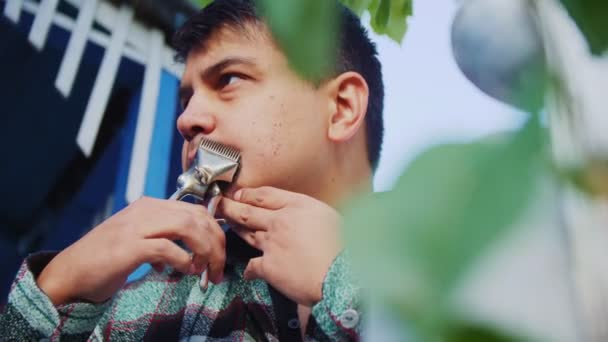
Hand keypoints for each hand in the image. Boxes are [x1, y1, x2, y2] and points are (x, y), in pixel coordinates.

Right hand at [37, 197, 225, 304]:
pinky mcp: (129, 246)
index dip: (214, 232)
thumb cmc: (106, 260)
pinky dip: (183, 261)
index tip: (220, 254)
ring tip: (206, 272)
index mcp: (149, 206)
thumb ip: (164, 239)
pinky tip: (185, 272)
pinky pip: (168, 248)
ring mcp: (136, 226)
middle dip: (216, 243)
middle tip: (219, 268)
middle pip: (197, 217)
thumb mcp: (140, 241)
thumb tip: (191, 254)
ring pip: (188, 227)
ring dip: (205, 252)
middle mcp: (145, 210)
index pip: (195, 210)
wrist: (69, 273)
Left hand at [219, 187, 341, 305]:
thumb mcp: (330, 218)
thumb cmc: (344, 247)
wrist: (342, 274)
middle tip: (219, 205)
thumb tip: (305, 218)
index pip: (266, 195)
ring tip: (228, 226)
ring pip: (247, 233)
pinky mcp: (268, 266)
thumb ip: (311, 214)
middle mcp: (281, 220)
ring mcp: (272, 243)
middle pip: (248, 211)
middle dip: (230, 207)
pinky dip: (250, 270)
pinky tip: (248, 273)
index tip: (239, 195)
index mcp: (299, 205)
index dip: (248, 194)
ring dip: (236, 229)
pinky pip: (252, 266)